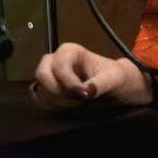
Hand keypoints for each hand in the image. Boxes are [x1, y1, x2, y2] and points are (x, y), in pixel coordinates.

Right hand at [29, 43, 152, 109]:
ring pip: (41, 89)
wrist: (116, 85)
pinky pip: (43, 99)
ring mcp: (49, 74)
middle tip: (79, 98)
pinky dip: (56, 105)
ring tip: (79, 101)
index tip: (85, 94)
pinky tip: (73, 105)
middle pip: (43, 74)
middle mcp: (55, 60)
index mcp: (70, 51)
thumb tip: (86, 92)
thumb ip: (101, 84)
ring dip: (59, 100)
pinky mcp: (48, 88)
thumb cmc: (116, 76)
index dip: (68, 82)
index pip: (58, 66)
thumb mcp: (115, 78)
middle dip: (59, 90)